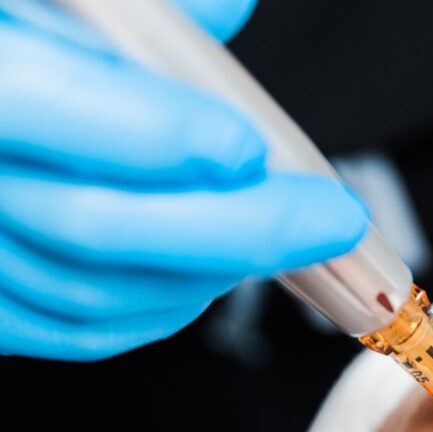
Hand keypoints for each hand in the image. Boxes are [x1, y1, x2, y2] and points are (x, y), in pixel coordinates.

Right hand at [0, 0, 367, 360]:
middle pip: (96, 223)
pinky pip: (73, 331)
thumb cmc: (15, 48)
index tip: (249, 147)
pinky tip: (210, 279)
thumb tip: (229, 9)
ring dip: (210, 270)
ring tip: (280, 237)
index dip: (158, 133)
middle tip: (333, 219)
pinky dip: (161, 310)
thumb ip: (138, 2)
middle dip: (237, 228)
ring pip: (94, 290)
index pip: (49, 106)